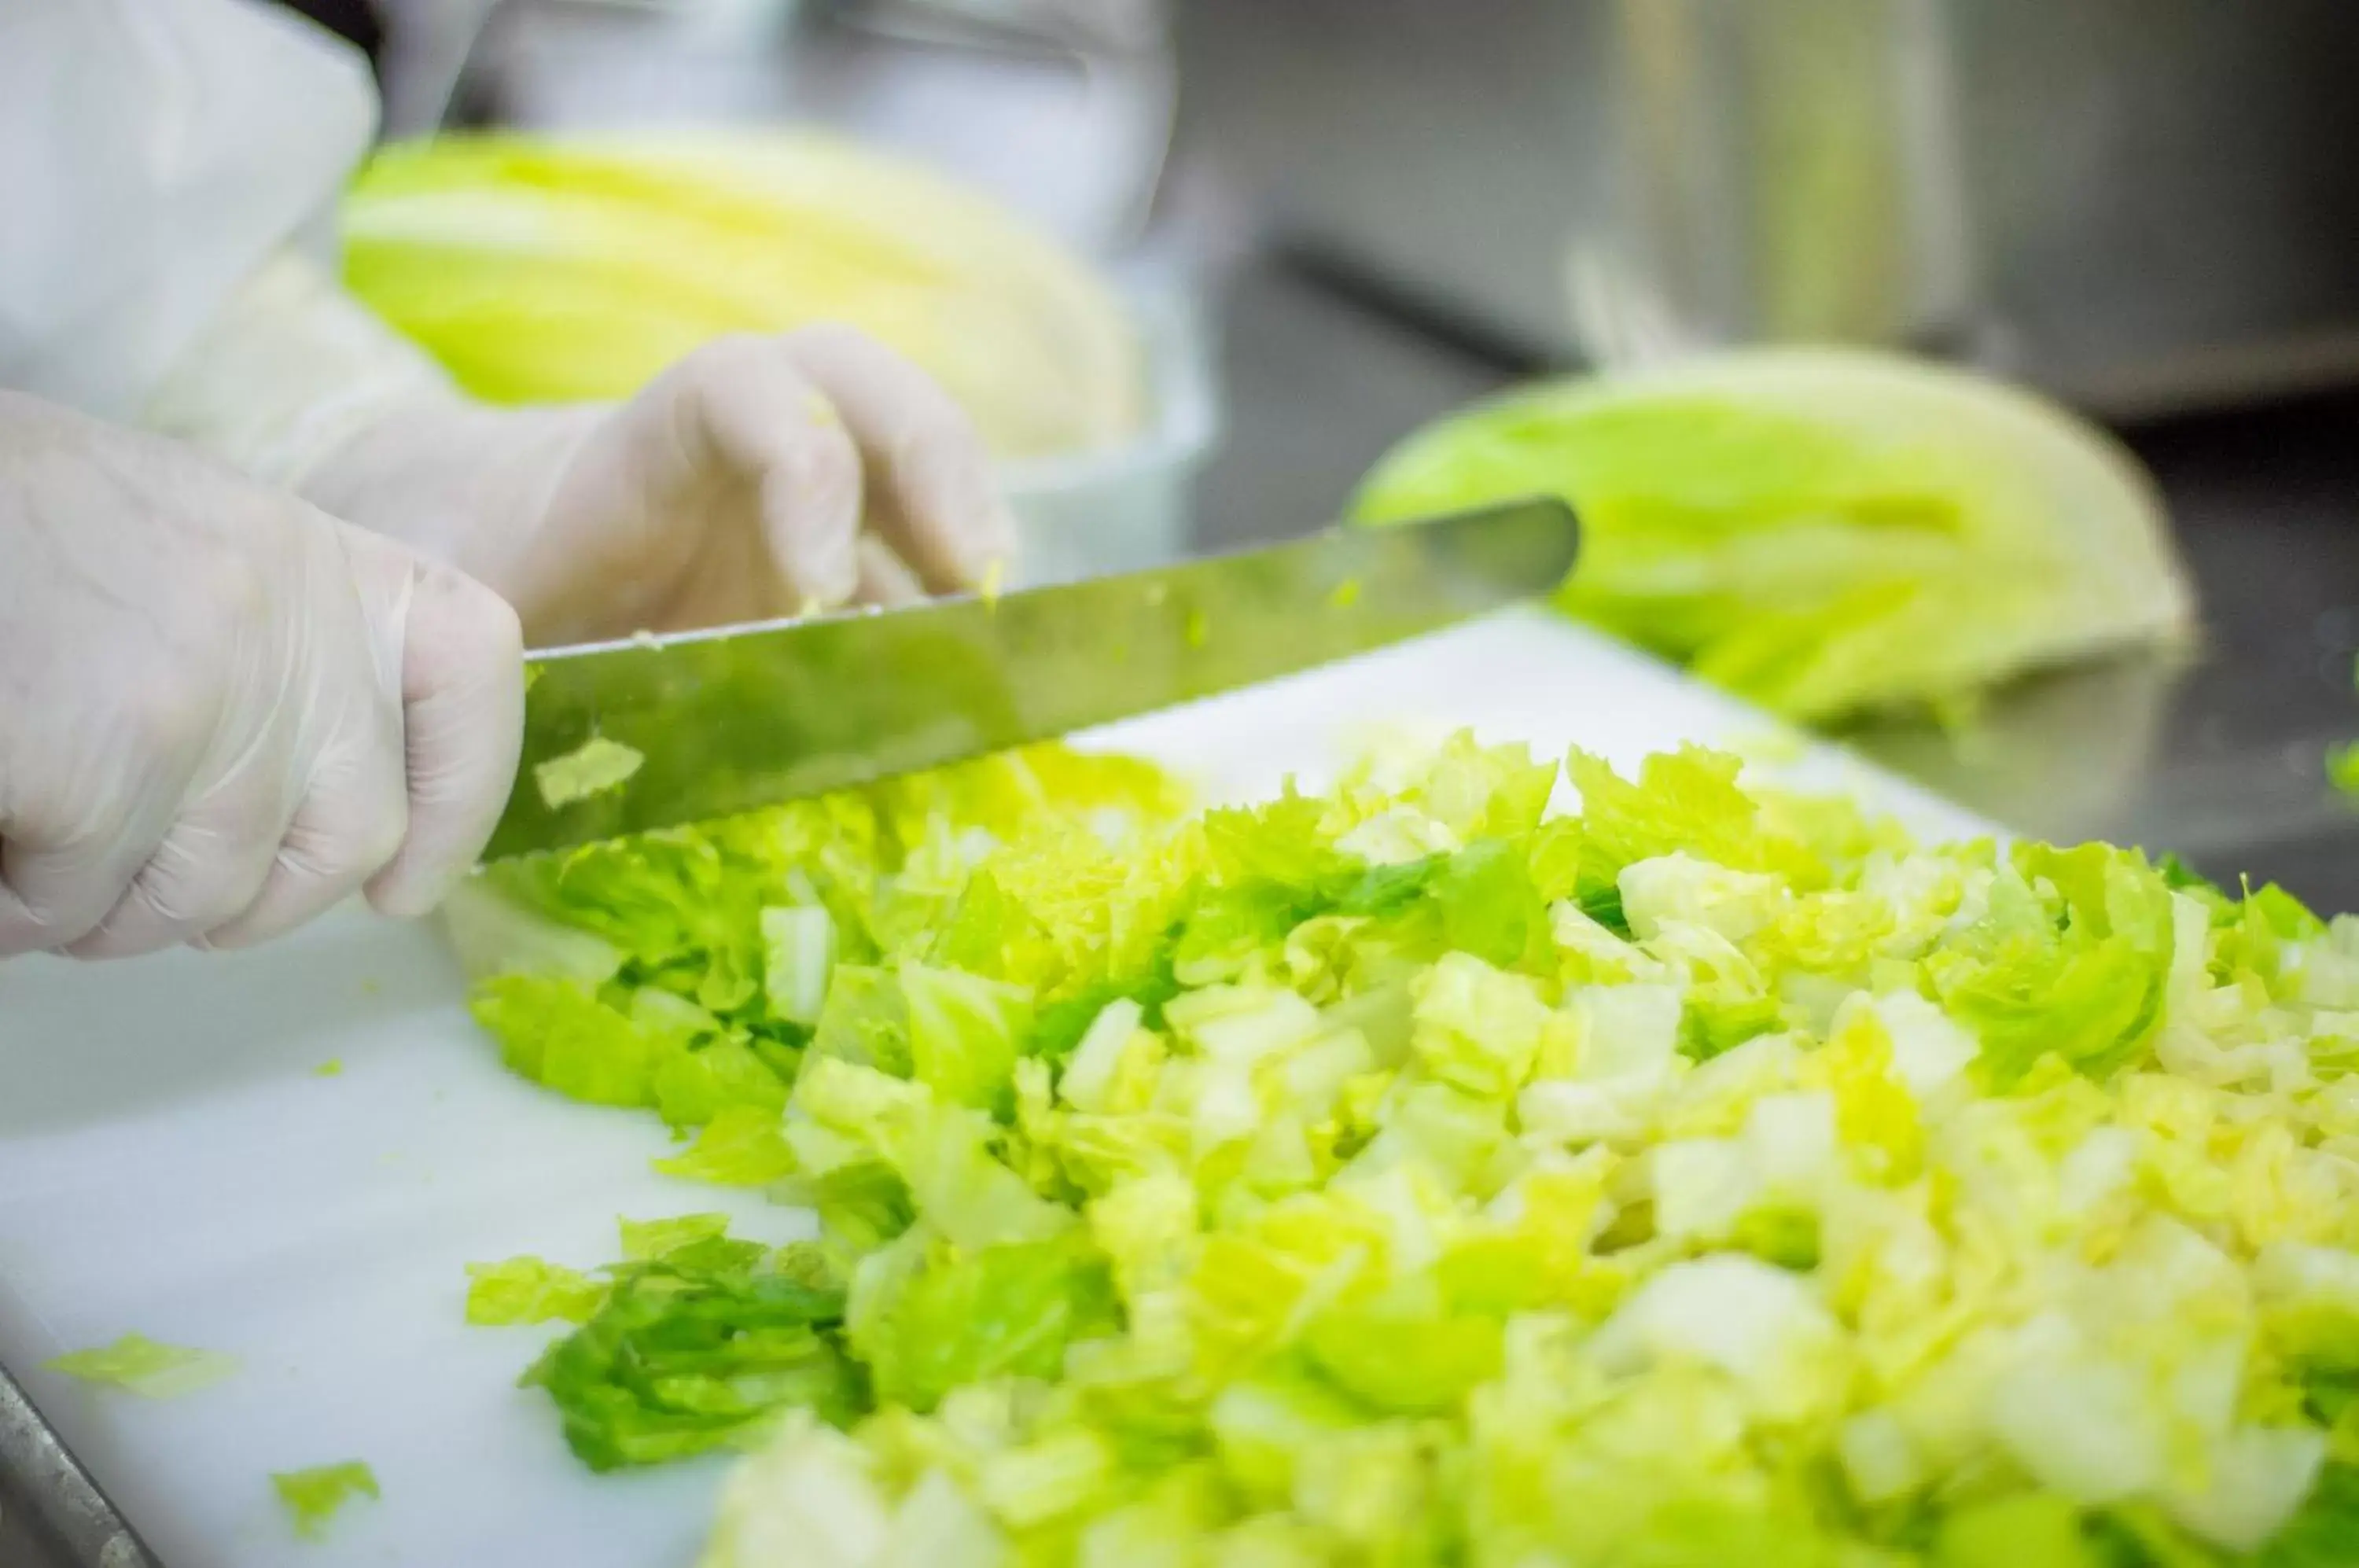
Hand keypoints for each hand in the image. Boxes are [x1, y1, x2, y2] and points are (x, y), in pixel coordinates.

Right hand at [0, 392, 522, 958]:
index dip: (461, 787)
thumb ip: (264, 649)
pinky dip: (20, 908)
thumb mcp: (175, 548)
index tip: (408, 877)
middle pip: (349, 835)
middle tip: (137, 883)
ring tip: (34, 850)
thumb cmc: (6, 529)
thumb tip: (296, 794)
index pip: (470, 661)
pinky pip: (83, 902)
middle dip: (246, 901)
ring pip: (208, 895)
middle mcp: (290, 629)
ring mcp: (209, 703)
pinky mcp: (109, 769)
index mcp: (314, 557)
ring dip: (108, 908)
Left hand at [301, 327, 1017, 646]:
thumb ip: (487, 646)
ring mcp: (797, 502)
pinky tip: (974, 690)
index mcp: (640, 445)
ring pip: (912, 467)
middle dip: (938, 466)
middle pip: (866, 389)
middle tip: (979, 578)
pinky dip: (956, 620)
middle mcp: (738, 450)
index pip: (742, 389)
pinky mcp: (830, 567)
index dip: (802, 461)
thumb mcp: (454, 602)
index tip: (814, 589)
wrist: (471, 548)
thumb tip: (521, 733)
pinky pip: (913, 568)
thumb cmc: (459, 573)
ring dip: (970, 538)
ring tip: (1008, 644)